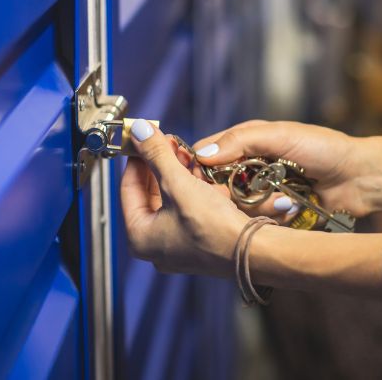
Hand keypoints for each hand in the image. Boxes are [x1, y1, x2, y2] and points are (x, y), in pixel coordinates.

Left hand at [120, 119, 248, 275]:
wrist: (253, 251)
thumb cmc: (214, 228)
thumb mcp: (178, 183)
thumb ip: (156, 155)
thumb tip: (139, 131)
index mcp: (139, 237)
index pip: (128, 188)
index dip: (137, 158)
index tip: (143, 138)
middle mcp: (155, 246)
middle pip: (149, 193)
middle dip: (160, 165)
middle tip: (168, 142)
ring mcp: (177, 246)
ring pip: (171, 199)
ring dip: (178, 174)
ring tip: (187, 154)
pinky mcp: (198, 242)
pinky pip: (188, 209)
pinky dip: (192, 190)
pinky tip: (202, 175)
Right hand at [192, 121, 374, 220]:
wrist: (359, 178)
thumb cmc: (323, 148)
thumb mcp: (281, 136)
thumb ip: (241, 141)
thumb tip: (201, 155)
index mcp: (246, 142)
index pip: (207, 154)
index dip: (199, 169)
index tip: (204, 181)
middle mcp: (249, 168)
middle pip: (216, 187)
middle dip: (232, 193)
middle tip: (251, 192)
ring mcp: (260, 193)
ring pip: (235, 209)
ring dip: (259, 207)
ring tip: (284, 200)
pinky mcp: (273, 215)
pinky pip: (256, 223)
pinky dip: (271, 218)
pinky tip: (290, 211)